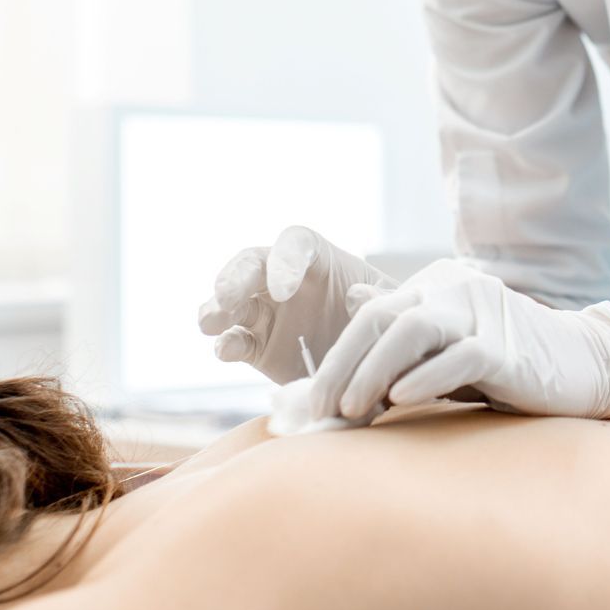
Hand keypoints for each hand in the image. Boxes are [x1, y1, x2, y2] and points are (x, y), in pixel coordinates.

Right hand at [196, 225, 396, 385]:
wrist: (380, 366)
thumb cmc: (390, 324)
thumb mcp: (399, 308)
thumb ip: (382, 298)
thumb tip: (355, 295)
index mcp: (322, 260)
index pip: (296, 243)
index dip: (285, 259)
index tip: (285, 290)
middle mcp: (287, 280)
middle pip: (252, 263)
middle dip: (235, 277)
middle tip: (227, 298)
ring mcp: (268, 313)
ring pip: (231, 300)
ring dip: (216, 306)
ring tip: (211, 322)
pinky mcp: (257, 346)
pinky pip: (234, 340)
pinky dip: (225, 343)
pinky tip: (226, 349)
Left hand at [303, 257, 609, 422]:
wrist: (585, 365)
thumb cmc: (508, 363)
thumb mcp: (447, 347)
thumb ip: (403, 334)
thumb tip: (353, 305)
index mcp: (435, 286)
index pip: (370, 314)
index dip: (335, 358)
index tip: (311, 404)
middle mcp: (455, 291)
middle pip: (382, 317)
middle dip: (343, 365)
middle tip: (321, 410)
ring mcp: (484, 316)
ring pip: (414, 328)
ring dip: (374, 369)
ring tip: (352, 408)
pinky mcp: (509, 348)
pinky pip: (461, 356)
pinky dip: (427, 376)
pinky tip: (401, 399)